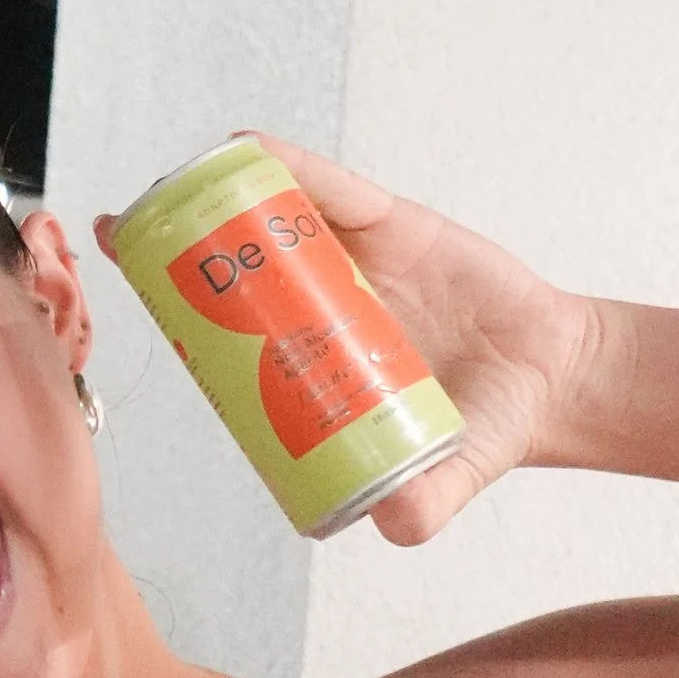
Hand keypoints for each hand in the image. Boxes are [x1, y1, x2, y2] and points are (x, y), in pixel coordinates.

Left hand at [98, 145, 602, 545]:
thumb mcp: (446, 476)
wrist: (553, 378)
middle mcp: (317, 306)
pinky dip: (300, 170)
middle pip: (231, 267)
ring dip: (224, 195)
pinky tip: (257, 151)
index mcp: (309, 364)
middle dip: (177, 247)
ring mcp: (352, 262)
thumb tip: (400, 526)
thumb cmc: (483, 428)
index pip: (226, 334)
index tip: (128, 290)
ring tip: (178, 182)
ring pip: (275, 217)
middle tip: (125, 230)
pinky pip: (339, 191)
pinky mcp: (394, 225)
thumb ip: (426, 506)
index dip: (175, 312)